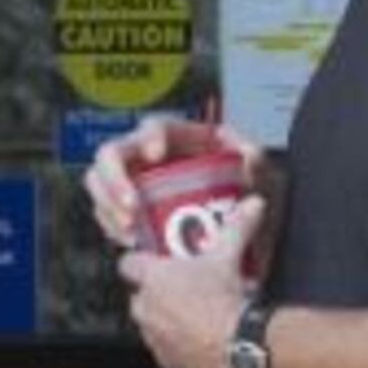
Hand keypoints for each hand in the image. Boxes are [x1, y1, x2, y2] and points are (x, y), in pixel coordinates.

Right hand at [83, 113, 266, 251]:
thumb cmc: (256, 194)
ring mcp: (138, 184)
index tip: (156, 156)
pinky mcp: (133, 212)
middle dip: (113, 181)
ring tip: (128, 231)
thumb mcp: (267, 175)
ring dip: (107, 207)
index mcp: (183, 139)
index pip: (154, 127)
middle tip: (131, 210)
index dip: (148, 137)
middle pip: (111, 154)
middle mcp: (153, 157)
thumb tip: (250, 157)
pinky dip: (111, 227)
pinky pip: (107, 213)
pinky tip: (130, 240)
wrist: (256, 232)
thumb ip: (260, 163)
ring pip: (100, 184)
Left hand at [116, 204, 256, 367]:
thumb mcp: (228, 256)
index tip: (152, 261)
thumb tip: (252, 204)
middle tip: (181, 288)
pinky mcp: (165, 361)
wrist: (235, 345)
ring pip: (150, 323)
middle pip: (139, 295)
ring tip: (192, 314)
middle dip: (156, 293)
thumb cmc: (223, 300)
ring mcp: (152, 336)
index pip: (128, 263)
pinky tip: (196, 339)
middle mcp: (145, 307)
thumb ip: (237, 227)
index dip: (139, 262)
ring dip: (164, 319)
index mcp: (152, 278)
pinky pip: (164, 350)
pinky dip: (175, 345)